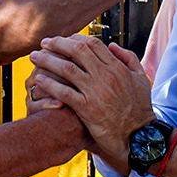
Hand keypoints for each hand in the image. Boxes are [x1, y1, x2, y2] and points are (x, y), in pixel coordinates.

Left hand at [29, 35, 153, 163]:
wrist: (139, 137)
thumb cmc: (140, 109)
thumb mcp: (141, 79)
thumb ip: (128, 59)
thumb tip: (112, 45)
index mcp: (117, 67)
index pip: (93, 44)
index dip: (75, 39)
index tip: (63, 40)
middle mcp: (105, 76)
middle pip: (77, 51)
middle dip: (57, 44)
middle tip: (44, 43)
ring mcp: (95, 92)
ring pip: (67, 69)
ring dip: (48, 60)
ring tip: (35, 57)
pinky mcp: (87, 109)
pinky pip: (64, 92)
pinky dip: (49, 84)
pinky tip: (39, 80)